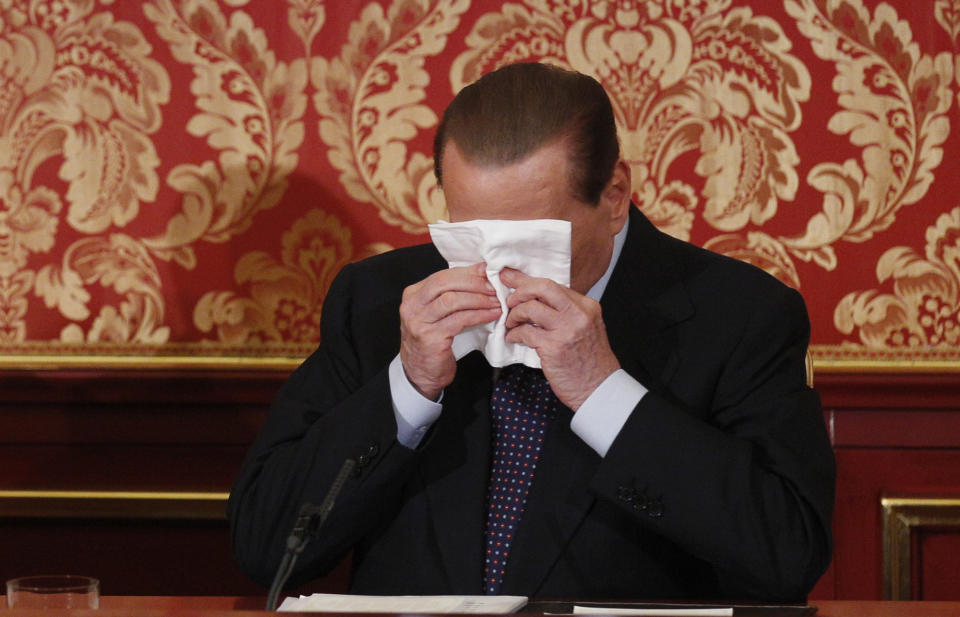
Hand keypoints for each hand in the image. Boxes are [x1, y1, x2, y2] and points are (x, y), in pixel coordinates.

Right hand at [399, 263, 501, 399]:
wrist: (420, 373)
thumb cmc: (433, 341)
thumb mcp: (437, 314)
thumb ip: (451, 295)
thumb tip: (480, 275)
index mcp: (414, 295)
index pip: (442, 276)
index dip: (467, 272)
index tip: (487, 271)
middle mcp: (412, 306)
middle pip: (445, 283)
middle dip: (473, 283)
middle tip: (494, 286)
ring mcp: (419, 322)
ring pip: (452, 300)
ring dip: (478, 299)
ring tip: (496, 301)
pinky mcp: (430, 338)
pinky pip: (459, 320)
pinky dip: (479, 315)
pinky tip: (492, 315)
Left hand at [500, 268, 619, 410]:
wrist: (600, 388)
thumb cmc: (590, 361)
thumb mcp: (585, 328)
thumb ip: (566, 312)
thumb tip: (537, 298)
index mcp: (587, 306)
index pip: (553, 285)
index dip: (528, 282)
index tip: (511, 278)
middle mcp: (578, 314)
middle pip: (543, 287)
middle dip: (520, 290)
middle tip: (510, 300)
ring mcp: (566, 330)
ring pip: (530, 308)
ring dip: (514, 315)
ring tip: (511, 323)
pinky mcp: (553, 348)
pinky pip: (525, 333)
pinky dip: (514, 334)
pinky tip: (513, 338)